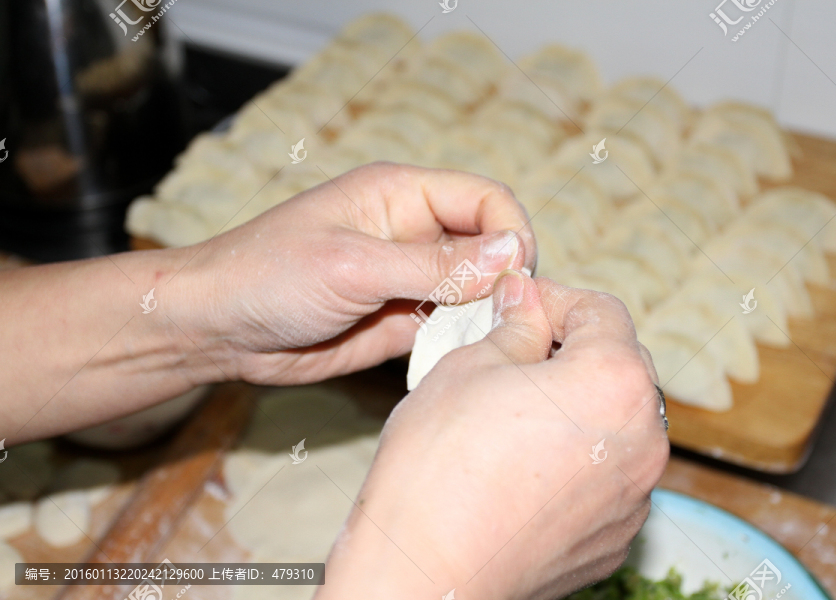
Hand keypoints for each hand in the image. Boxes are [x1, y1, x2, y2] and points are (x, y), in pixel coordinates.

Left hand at [173, 163, 536, 384]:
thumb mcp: (353, 266)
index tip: (516, 278)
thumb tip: (511, 253)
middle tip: (505, 317)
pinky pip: (449, 327)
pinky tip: (459, 358)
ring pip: (475, 290)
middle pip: (489, 245)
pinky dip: (462, 342)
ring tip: (485, 342)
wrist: (216, 329)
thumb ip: (433, 264)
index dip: (512, 234)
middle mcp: (413, 232)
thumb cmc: (267, 276)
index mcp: (402, 195)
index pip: (487, 199)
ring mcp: (408, 279)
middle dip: (505, 279)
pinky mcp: (399, 321)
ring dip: (486, 314)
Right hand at [318, 275, 669, 599]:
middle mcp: (643, 441)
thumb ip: (515, 324)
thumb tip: (526, 299)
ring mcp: (633, 498)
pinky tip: (522, 468)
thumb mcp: (469, 367)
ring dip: (577, 408)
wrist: (424, 572)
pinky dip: (575, 462)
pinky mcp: (612, 539)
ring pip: (614, 426)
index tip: (517, 306)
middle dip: (571, 351)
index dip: (555, 299)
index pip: (602, 312)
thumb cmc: (439, 465)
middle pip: (619, 368)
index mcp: (615, 383)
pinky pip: (605, 480)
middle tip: (513, 352)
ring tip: (516, 414)